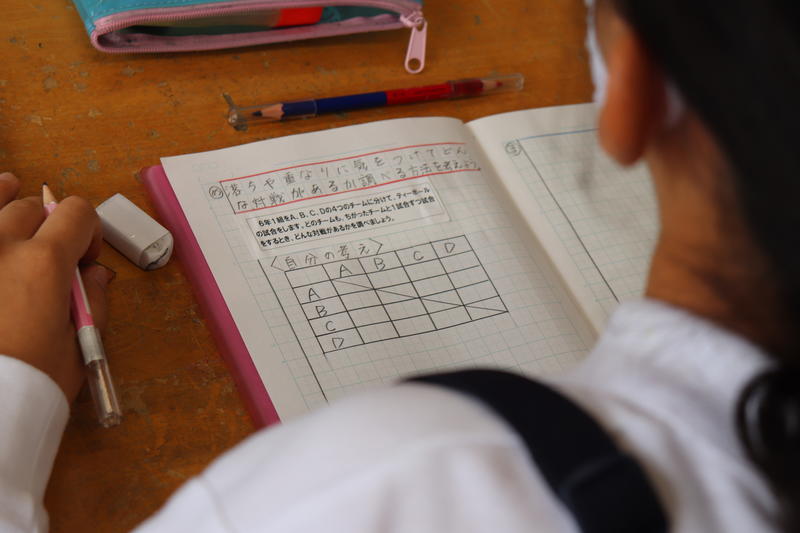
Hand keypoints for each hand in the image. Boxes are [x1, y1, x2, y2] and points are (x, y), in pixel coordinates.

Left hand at [0, 172, 110, 401]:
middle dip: (47, 226)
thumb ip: (93, 304)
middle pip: (31, 209)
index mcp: (44, 264)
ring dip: (6, 199)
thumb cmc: (27, 384)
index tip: (85, 258)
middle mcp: (0, 246)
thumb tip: (94, 276)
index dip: (89, 231)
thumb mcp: (76, 350)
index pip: (77, 213)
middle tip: (46, 257)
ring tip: (9, 191)